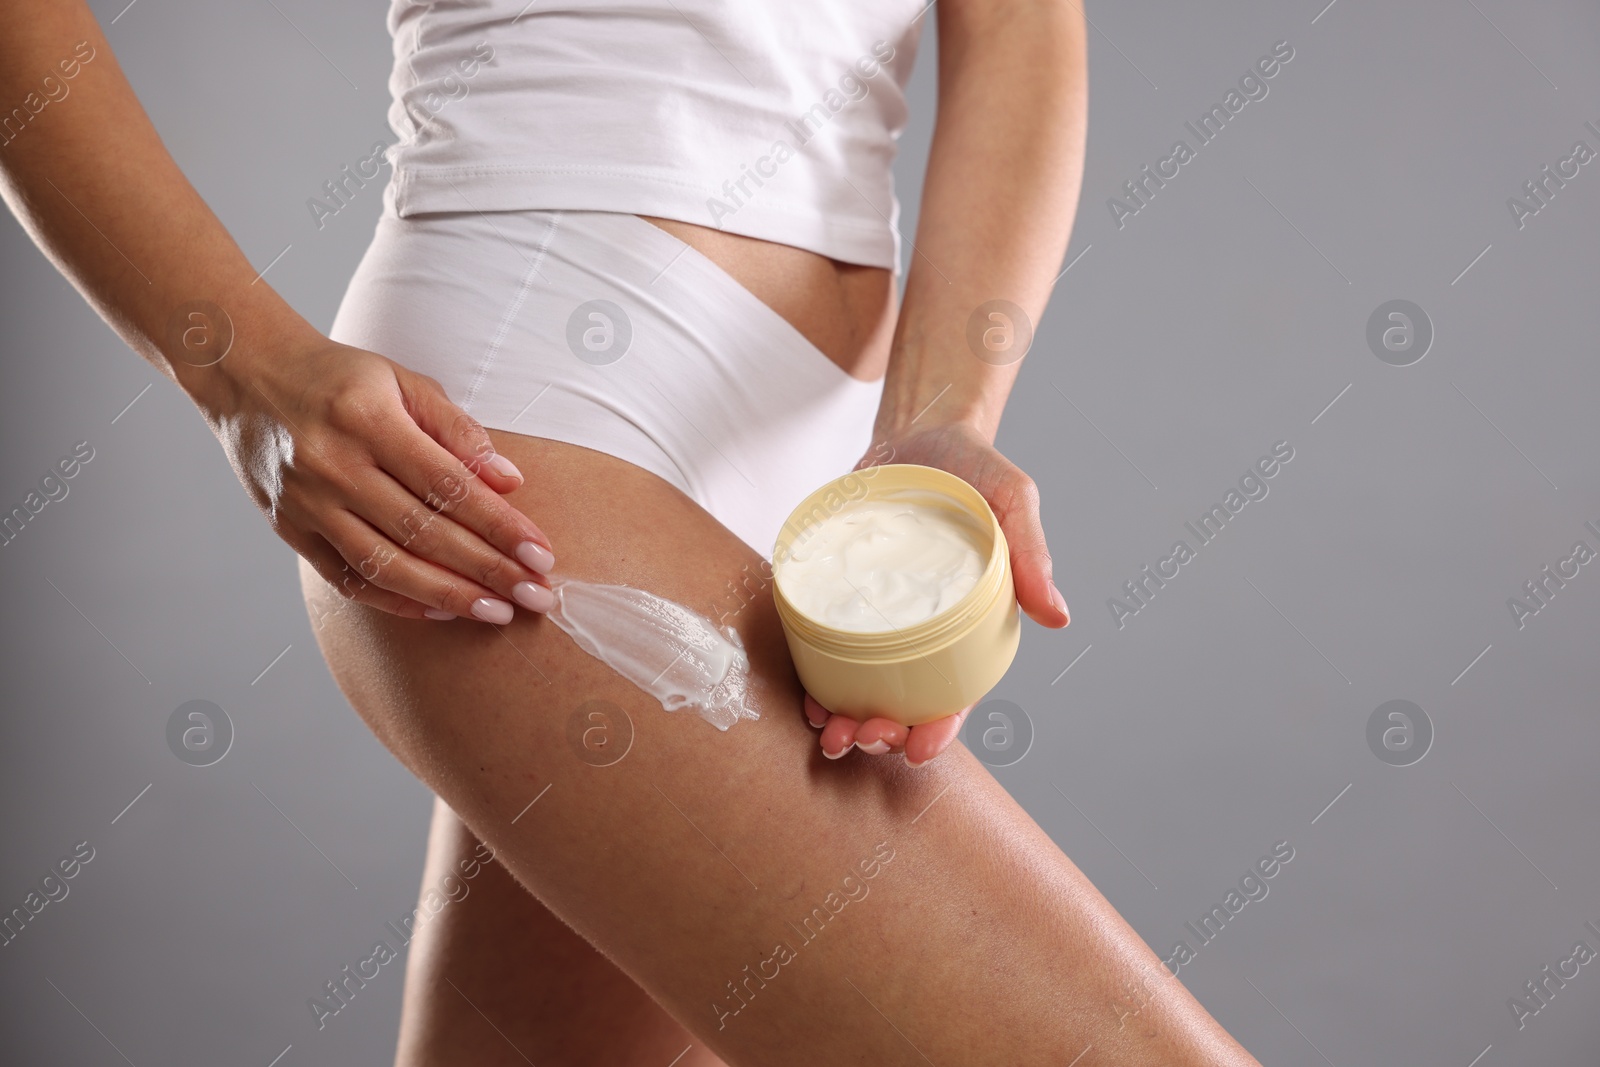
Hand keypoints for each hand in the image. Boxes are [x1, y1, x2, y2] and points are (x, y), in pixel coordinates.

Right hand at [200, 335, 555, 622]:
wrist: (246, 376)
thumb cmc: (340, 378)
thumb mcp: (402, 380)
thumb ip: (457, 429)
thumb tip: (510, 481)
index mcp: (368, 419)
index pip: (448, 484)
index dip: (499, 524)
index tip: (540, 553)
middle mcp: (334, 466)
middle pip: (423, 531)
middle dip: (487, 568)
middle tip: (535, 595)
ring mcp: (308, 504)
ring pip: (386, 564)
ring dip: (447, 595)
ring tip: (497, 612)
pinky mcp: (291, 530)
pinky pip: (348, 579)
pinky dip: (396, 601)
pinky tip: (440, 611)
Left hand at [806, 421, 1068, 763]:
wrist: (918, 428)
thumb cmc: (973, 469)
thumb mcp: (1012, 500)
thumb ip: (1031, 553)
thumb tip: (1058, 616)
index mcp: (966, 624)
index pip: (957, 691)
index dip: (941, 728)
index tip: (921, 749)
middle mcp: (920, 630)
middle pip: (904, 702)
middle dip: (884, 734)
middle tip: (862, 737)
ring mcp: (876, 617)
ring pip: (860, 687)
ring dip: (845, 720)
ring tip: (829, 731)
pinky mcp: (838, 596)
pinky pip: (824, 647)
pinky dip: (816, 679)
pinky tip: (807, 698)